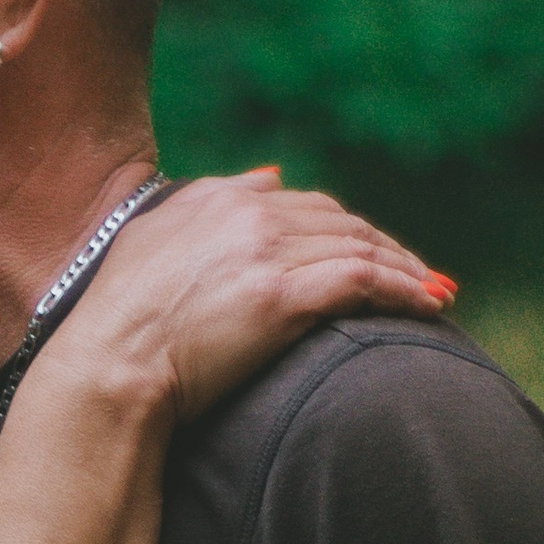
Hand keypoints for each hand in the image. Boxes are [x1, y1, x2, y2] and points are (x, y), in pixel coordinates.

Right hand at [61, 168, 452, 433]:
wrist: (108, 367)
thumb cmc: (117, 322)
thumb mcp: (150, 240)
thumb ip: (211, 201)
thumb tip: (270, 177)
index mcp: (217, 199)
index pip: (302, 204)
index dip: (344, 228)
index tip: (369, 250)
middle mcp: (249, 216)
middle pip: (342, 222)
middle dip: (386, 247)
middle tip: (419, 275)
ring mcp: (267, 254)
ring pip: (360, 248)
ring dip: (406, 270)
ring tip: (435, 293)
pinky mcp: (282, 297)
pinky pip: (362, 282)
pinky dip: (402, 290)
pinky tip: (427, 306)